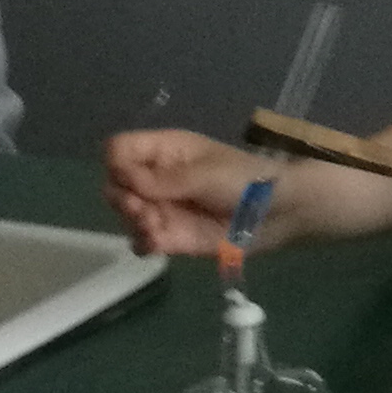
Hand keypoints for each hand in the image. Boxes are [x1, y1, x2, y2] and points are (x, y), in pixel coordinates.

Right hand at [102, 124, 278, 257]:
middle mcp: (158, 178)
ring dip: (132, 222)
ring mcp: (163, 207)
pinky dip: (144, 242)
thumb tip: (119, 175)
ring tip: (155, 226)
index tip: (130, 178)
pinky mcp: (171, 235)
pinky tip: (158, 243)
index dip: (117, 163)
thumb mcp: (205, 174)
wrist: (277, 213)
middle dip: (122, 198)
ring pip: (124, 215)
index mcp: (166, 151)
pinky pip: (141, 241)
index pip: (119, 149)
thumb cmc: (245, 179)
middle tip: (141, 209)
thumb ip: (162, 179)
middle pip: (114, 184)